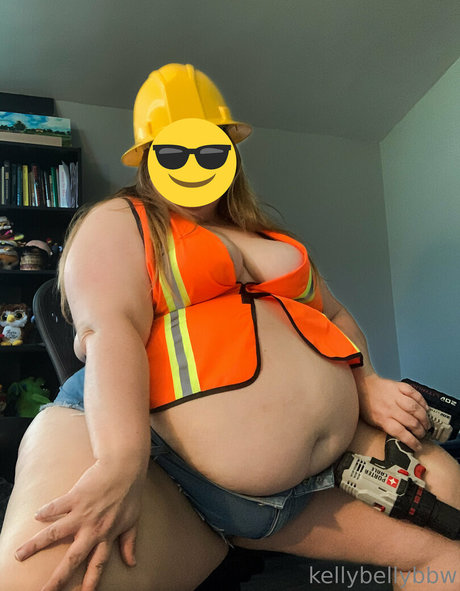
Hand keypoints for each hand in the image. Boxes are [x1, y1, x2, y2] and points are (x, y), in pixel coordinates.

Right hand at [15, 460, 144, 590]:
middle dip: (57, 578)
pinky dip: (46, 511)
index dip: (90, 582)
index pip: (97, 565)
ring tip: (19, 554)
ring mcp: (82, 513)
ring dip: (36, 544)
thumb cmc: (130, 493)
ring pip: (55, 533)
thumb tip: (132, 563)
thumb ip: (129, 542)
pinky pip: (56, 506)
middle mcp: (92, 528)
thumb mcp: (133, 520)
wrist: (124, 467)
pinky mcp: (75, 497)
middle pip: (72, 559)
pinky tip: (36, 516)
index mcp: (107, 535)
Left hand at [357, 374, 430, 450]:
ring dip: (424, 418)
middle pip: (411, 422)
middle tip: (423, 434)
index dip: (412, 442)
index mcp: (382, 418)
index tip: (418, 447)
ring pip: (415, 408)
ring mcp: (395, 396)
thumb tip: (402, 438)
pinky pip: (414, 393)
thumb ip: (387, 428)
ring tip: (426, 424)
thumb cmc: (367, 405)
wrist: (361, 385)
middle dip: (420, 431)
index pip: (400, 433)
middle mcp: (389, 407)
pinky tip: (425, 408)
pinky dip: (422, 401)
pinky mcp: (398, 386)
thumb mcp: (373, 421)